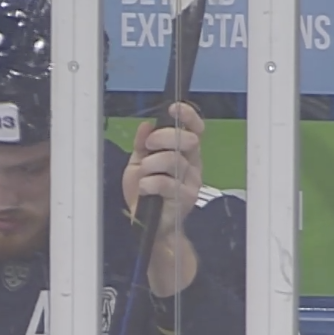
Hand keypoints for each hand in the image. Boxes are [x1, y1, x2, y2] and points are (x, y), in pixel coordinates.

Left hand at [121, 102, 204, 296]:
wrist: (146, 226)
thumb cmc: (145, 195)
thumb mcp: (138, 165)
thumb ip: (142, 145)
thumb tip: (146, 125)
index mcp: (185, 153)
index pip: (195, 129)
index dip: (187, 116)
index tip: (172, 108)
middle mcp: (193, 165)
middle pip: (188, 140)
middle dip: (164, 138)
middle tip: (147, 147)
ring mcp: (191, 182)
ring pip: (174, 160)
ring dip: (152, 164)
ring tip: (144, 175)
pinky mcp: (185, 199)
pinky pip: (167, 183)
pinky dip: (150, 183)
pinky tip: (145, 188)